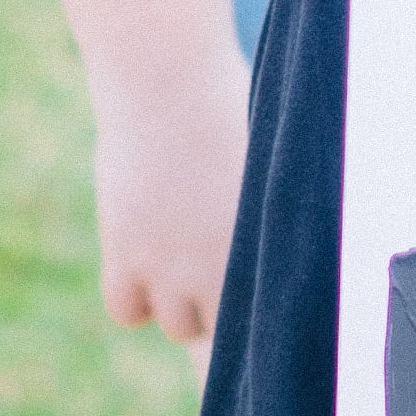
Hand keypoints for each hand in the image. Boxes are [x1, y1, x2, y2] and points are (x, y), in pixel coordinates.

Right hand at [93, 66, 246, 351]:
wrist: (167, 86)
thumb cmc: (226, 107)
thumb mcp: (269, 162)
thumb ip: (274, 213)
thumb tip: (290, 245)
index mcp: (266, 244)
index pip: (271, 313)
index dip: (262, 309)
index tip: (256, 293)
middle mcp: (220, 266)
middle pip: (224, 329)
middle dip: (222, 307)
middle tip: (216, 269)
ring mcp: (170, 266)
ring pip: (178, 325)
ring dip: (179, 304)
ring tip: (181, 257)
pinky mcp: (125, 255)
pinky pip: (126, 311)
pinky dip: (133, 298)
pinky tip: (142, 262)